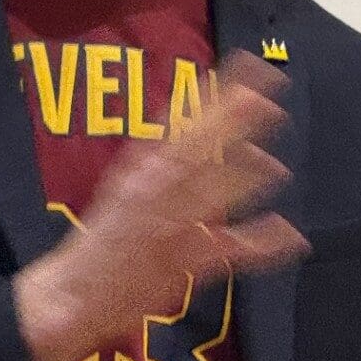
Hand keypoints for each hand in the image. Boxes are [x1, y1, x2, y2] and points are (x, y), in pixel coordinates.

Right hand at [13, 51, 309, 360]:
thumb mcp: (124, 194)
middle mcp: (149, 190)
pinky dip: (260, 243)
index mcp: (136, 171)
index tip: (242, 66)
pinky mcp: (178, 262)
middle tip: (265, 97)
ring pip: (209, 192)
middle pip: (193, 148)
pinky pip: (226, 250)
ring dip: (243, 176)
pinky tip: (288, 235)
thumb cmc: (102, 246)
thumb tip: (198, 149)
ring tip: (276, 165)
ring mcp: (164, 225)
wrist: (71, 294)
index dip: (210, 94)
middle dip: (229, 122)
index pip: (176, 122)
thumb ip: (160, 170)